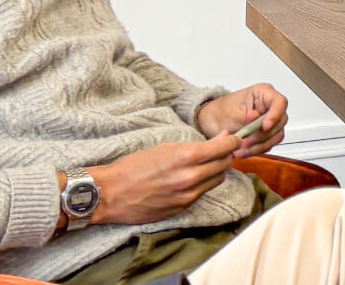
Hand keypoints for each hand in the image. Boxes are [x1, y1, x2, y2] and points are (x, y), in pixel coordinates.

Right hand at [90, 138, 242, 225]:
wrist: (110, 194)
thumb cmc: (133, 166)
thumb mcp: (164, 148)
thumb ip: (196, 145)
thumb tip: (222, 137)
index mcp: (186, 157)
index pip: (225, 147)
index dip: (233, 141)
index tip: (234, 138)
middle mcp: (191, 177)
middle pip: (225, 165)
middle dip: (226, 155)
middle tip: (221, 150)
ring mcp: (188, 195)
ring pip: (217, 180)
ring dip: (216, 171)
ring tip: (206, 164)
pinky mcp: (183, 208)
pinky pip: (202, 193)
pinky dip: (202, 184)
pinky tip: (191, 179)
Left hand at [197, 84, 288, 158]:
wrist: (210, 122)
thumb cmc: (220, 112)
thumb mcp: (232, 113)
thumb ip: (247, 117)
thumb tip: (258, 120)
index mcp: (263, 93)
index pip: (279, 102)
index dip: (275, 115)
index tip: (264, 127)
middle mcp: (270, 106)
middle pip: (279, 121)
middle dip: (263, 135)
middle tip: (246, 142)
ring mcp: (270, 120)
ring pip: (276, 135)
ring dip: (259, 145)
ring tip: (242, 150)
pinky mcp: (267, 134)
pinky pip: (268, 144)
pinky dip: (256, 149)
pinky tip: (244, 151)